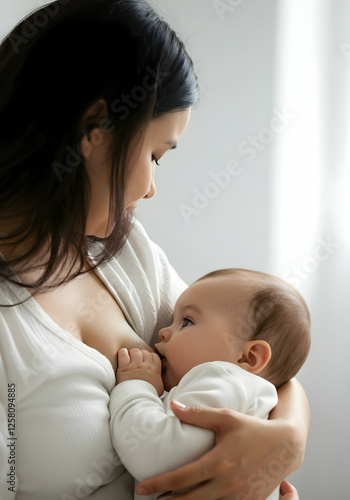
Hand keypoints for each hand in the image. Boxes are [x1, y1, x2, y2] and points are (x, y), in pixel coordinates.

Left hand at [116, 348, 163, 396]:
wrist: (137, 402)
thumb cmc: (148, 397)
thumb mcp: (159, 388)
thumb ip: (159, 379)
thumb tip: (159, 374)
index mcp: (155, 370)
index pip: (154, 356)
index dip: (149, 357)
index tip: (146, 361)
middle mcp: (146, 366)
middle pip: (145, 352)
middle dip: (141, 355)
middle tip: (136, 360)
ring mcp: (135, 366)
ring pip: (135, 351)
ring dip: (132, 354)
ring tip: (129, 359)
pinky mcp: (124, 368)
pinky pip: (123, 353)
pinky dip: (123, 353)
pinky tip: (123, 356)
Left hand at [135, 401, 301, 499]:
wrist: (285, 446)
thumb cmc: (253, 429)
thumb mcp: (226, 417)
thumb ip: (198, 414)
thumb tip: (173, 406)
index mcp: (220, 461)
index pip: (182, 477)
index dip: (160, 483)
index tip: (143, 486)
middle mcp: (228, 483)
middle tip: (151, 498)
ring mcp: (239, 497)